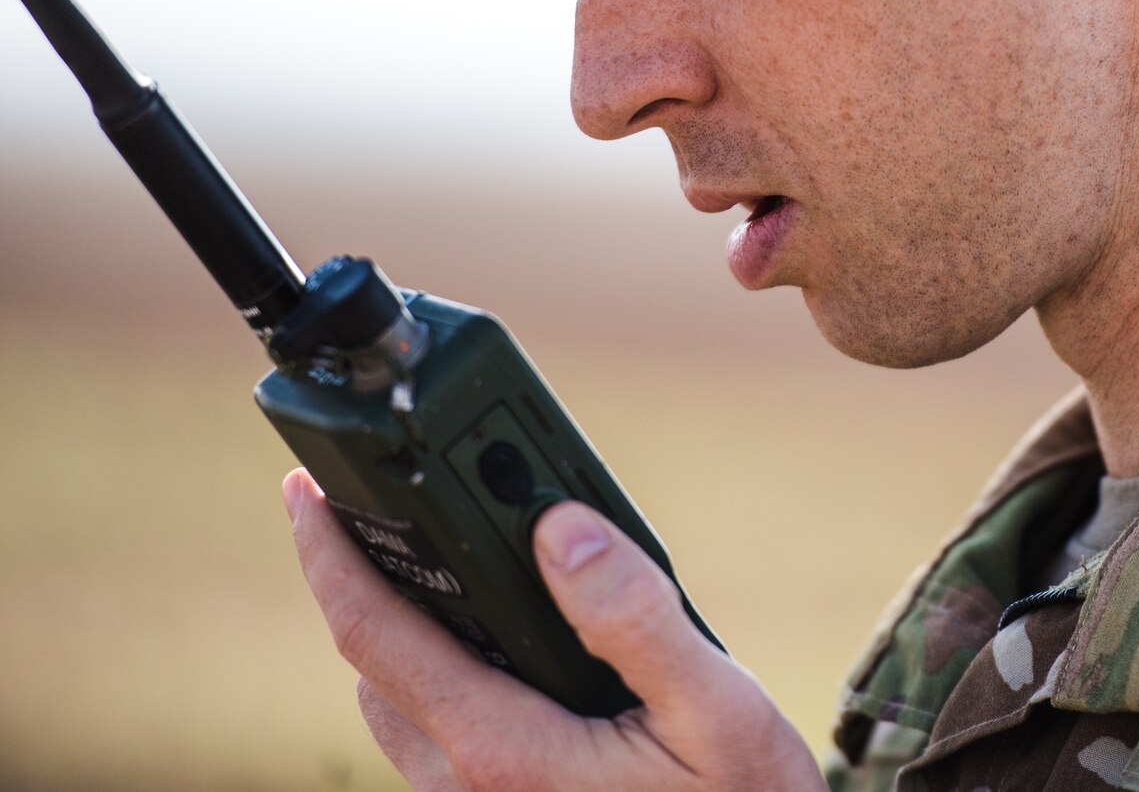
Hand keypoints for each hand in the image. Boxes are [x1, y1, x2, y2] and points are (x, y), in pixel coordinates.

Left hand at [283, 469, 827, 790]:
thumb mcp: (718, 709)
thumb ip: (634, 617)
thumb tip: (560, 528)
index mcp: (503, 751)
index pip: (374, 635)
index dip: (328, 554)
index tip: (305, 490)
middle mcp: (466, 788)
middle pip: (375, 667)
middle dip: (370, 582)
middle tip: (394, 506)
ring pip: (402, 708)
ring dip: (410, 635)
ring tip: (462, 565)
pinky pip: (440, 740)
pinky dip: (448, 677)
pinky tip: (514, 644)